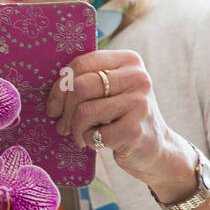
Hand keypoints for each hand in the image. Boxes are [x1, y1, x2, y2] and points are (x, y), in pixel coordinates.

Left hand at [44, 49, 177, 181]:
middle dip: (64, 110)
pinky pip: (94, 133)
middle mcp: (138, 78)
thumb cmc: (123, 116)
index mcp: (129, 60)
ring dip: (75, 128)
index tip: (53, 106)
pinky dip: (88, 141)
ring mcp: (139, 103)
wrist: (157, 149)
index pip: (81, 63)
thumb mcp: (111, 90)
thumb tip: (53, 86)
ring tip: (81, 135)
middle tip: (62, 126)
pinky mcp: (135, 129)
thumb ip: (88, 79)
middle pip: (80, 87)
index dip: (60, 86)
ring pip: (84, 111)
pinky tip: (98, 142)